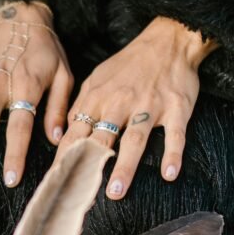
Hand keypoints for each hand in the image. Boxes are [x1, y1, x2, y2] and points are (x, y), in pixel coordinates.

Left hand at [56, 16, 217, 198]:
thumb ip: (80, 107)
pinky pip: (175, 134)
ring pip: (134, 139)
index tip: (57, 181)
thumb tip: (64, 134)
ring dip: (125, 166)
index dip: (65, 158)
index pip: (75, 133)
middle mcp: (120, 104)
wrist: (168, 41)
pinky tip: (170, 173)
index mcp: (97, 99)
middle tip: (81, 193)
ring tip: (117, 191)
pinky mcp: (176, 107)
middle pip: (102, 138)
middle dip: (90, 166)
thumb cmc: (129, 65)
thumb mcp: (96, 80)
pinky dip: (173, 153)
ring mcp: (150, 106)